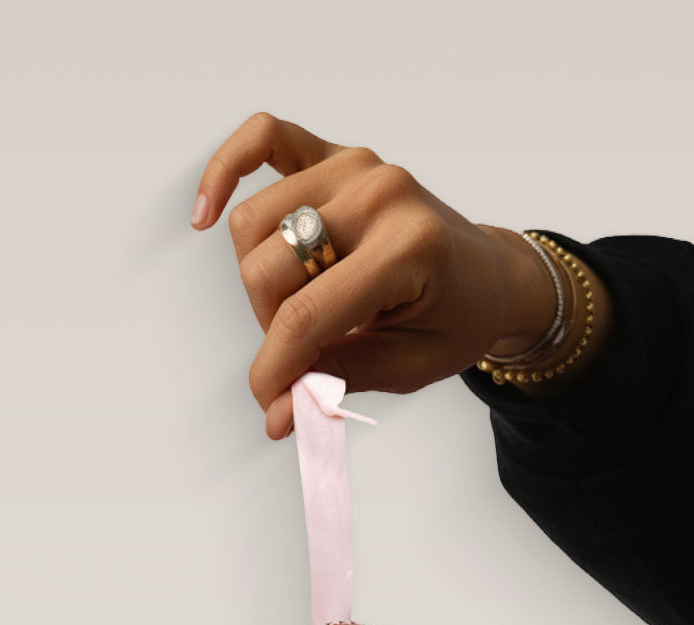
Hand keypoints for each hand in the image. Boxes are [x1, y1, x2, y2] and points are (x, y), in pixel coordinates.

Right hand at [191, 112, 564, 438]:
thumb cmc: (454, 322)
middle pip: (267, 269)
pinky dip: (226, 170)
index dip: (276, 368)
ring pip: (252, 225)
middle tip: (309, 349)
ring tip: (300, 303)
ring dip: (260, 280)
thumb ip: (337, 385)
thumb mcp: (408, 368)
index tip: (269, 404)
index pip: (308, 315)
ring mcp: (356, 167)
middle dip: (273, 327)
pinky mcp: (336, 155)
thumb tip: (277, 418)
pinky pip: (263, 138)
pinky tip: (205, 214)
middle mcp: (380, 195)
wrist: (488, 277)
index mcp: (409, 249)